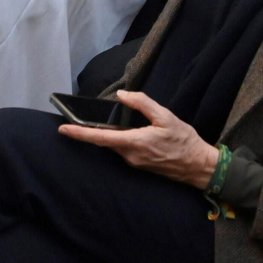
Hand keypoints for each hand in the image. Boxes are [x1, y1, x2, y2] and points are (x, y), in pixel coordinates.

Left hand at [57, 90, 218, 189]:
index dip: (80, 133)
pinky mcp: (139, 164)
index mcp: (134, 143)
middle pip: (104, 141)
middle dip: (89, 131)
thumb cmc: (184, 141)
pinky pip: (122, 149)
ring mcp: (134, 162)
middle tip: (75, 120)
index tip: (63, 129)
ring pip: (113, 145)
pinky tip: (123, 131)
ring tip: (102, 121)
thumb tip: (122, 96)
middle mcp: (130, 156)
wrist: (199, 167)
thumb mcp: (166, 117)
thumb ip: (143, 104)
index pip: (100, 138)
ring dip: (106, 134)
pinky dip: (117, 139)